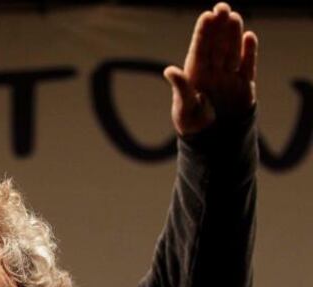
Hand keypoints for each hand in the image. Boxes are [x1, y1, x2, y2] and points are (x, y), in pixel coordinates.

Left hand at [163, 2, 257, 135]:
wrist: (213, 141)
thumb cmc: (192, 125)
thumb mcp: (184, 107)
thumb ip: (180, 88)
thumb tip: (169, 70)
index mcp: (194, 74)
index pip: (199, 48)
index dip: (203, 32)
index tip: (207, 16)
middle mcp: (211, 71)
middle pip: (216, 44)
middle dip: (219, 26)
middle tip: (222, 7)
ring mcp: (228, 76)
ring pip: (232, 50)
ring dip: (233, 34)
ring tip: (234, 17)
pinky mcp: (244, 84)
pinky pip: (247, 64)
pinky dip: (249, 51)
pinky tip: (250, 36)